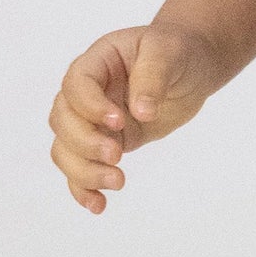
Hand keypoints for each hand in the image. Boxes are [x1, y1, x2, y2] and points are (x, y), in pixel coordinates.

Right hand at [47, 23, 224, 213]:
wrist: (192, 66)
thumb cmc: (177, 51)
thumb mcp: (169, 52)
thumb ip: (152, 77)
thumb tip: (141, 114)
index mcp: (96, 62)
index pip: (76, 84)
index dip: (90, 106)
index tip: (119, 121)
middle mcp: (86, 93)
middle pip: (63, 121)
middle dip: (85, 143)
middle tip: (118, 155)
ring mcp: (92, 120)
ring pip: (65, 149)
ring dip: (83, 170)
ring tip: (118, 181)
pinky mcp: (107, 142)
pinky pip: (82, 167)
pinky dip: (84, 188)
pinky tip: (98, 205)